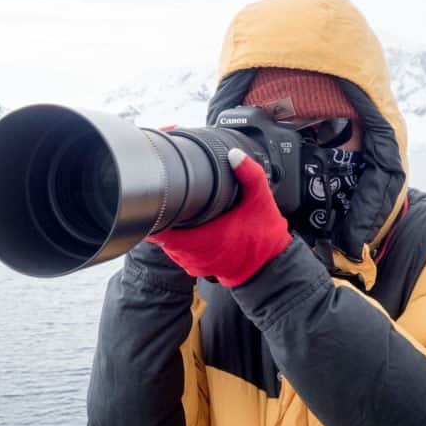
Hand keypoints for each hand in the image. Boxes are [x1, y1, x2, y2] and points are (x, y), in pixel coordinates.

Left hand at [146, 148, 291, 286]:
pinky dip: (180, 238)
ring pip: (169, 244)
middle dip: (161, 215)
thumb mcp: (261, 201)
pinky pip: (180, 251)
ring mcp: (194, 264)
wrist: (273, 270)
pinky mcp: (198, 267)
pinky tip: (187, 224)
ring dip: (170, 227)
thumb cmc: (265, 239)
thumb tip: (234, 155)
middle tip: (162, 194)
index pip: (161, 232)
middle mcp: (194, 256)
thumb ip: (250, 175)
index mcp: (204, 239)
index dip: (153, 214)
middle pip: (161, 235)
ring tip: (173, 206)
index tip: (152, 197)